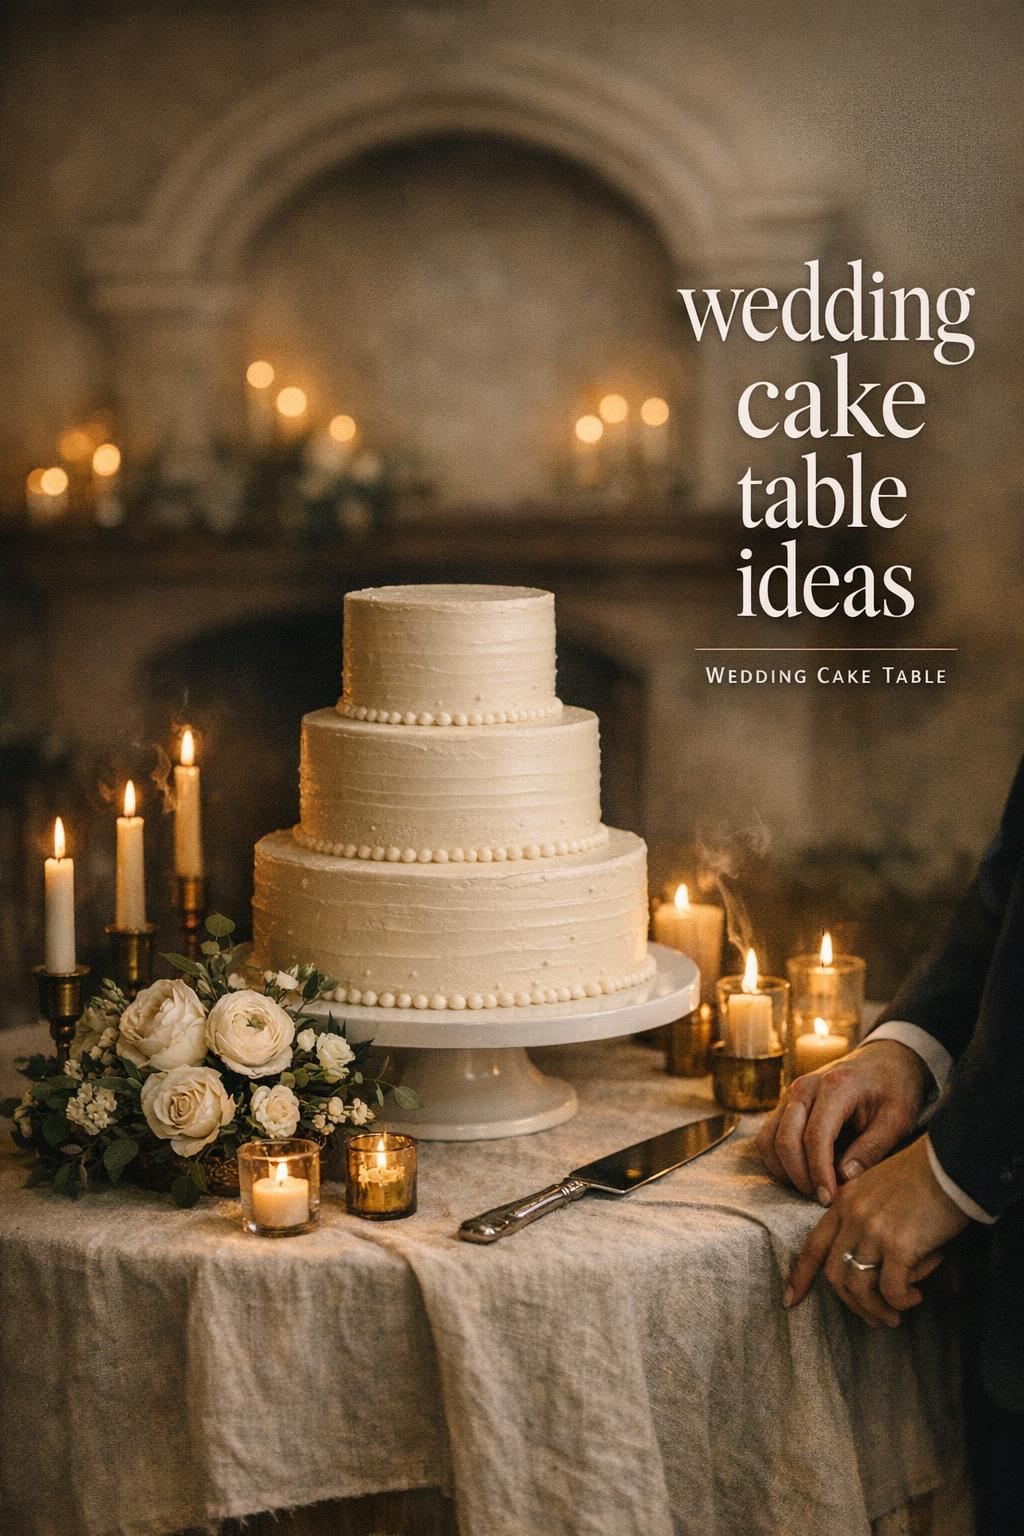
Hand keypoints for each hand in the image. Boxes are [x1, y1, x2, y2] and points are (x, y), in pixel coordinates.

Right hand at [755, 1039, 928, 1206]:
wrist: (883, 1061)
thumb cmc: (893, 1090)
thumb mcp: (897, 1119)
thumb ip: (872, 1149)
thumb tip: (844, 1178)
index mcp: (835, 1086)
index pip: (816, 1137)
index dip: (819, 1174)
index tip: (830, 1200)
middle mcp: (804, 1088)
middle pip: (786, 1140)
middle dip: (801, 1178)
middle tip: (823, 1199)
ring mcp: (790, 1095)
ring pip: (768, 1141)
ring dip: (785, 1171)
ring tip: (813, 1188)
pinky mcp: (784, 1105)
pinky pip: (767, 1137)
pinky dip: (777, 1161)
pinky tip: (801, 1175)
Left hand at [784, 1135, 967, 1325]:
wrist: (953, 1163)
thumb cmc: (924, 1175)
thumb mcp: (879, 1187)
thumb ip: (864, 1216)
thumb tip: (869, 1263)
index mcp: (844, 1202)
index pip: (812, 1246)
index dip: (799, 1276)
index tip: (790, 1300)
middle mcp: (852, 1217)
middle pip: (834, 1275)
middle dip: (851, 1304)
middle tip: (874, 1318)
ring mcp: (872, 1231)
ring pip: (859, 1287)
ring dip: (877, 1310)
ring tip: (897, 1316)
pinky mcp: (898, 1245)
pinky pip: (892, 1290)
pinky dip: (902, 1301)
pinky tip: (916, 1297)